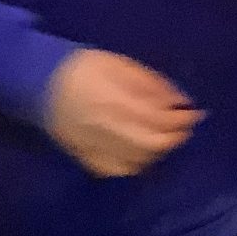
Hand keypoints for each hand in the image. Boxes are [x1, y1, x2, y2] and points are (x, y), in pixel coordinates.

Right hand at [46, 50, 201, 177]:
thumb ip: (152, 85)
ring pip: (136, 162)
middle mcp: (106, 128)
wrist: (40, 82)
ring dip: (159, 152)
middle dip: (175, 138)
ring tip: (167, 138)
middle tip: (185, 128)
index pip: (159, 120)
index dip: (182, 120)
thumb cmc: (86, 67)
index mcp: (116, 101)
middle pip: (152, 145)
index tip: (196, 114)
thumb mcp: (122, 65)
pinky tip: (143, 153)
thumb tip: (180, 101)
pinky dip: (135, 165)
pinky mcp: (83, 157)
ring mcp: (93, 146)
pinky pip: (115, 171)